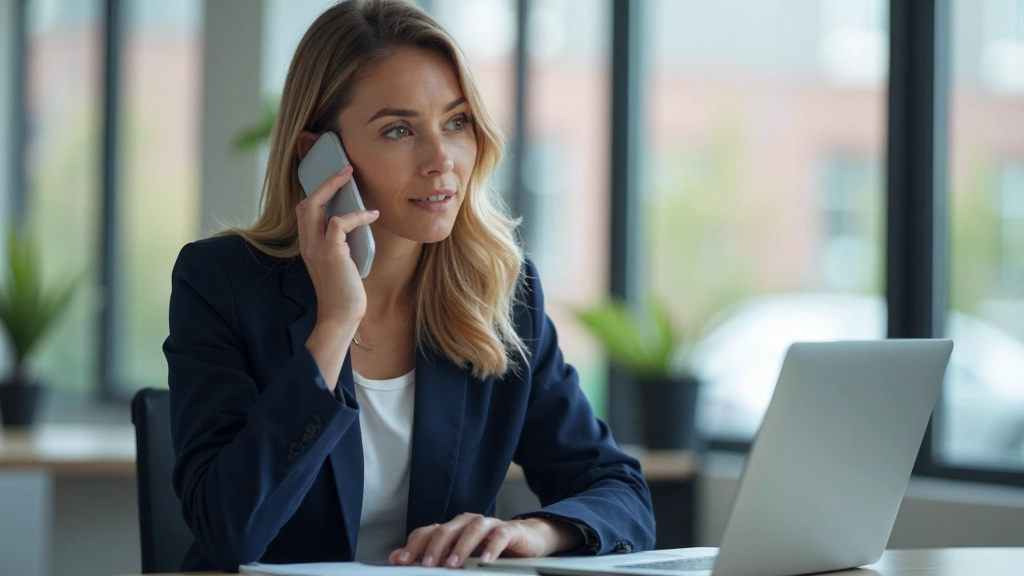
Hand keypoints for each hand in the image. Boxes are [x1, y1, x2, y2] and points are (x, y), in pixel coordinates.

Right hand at [296, 166, 378, 326]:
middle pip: (306, 202)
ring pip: (314, 205)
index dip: (318, 192)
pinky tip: (371, 215)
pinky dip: (355, 215)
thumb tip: (359, 220)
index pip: (305, 210)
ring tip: (351, 178)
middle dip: (324, 182)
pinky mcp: (331, 253)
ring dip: (333, 187)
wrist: (341, 316)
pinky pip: (338, 223)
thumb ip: (343, 242)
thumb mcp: (342, 261)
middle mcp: (307, 244)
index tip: (335, 179)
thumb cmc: (345, 291)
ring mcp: (316, 248)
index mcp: (309, 245)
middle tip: (344, 169)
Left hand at [388, 513, 584, 568]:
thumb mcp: (460, 555)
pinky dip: (492, 547)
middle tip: (426, 565)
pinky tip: (485, 560)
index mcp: (454, 529)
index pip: (429, 532)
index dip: (414, 546)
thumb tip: (398, 558)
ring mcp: (490, 525)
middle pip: (447, 529)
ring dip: (460, 547)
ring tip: (452, 564)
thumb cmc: (491, 548)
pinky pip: (500, 536)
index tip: (401, 561)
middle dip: (434, 547)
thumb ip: (433, 556)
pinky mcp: (511, 530)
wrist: (529, 540)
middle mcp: (468, 523)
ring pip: (472, 529)